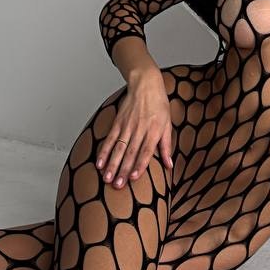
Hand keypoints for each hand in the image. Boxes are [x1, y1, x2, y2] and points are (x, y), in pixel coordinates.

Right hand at [95, 71, 174, 188]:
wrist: (146, 84)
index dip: (140, 165)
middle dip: (123, 170)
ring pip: (118, 148)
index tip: (134, 178)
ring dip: (112, 164)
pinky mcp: (118, 122)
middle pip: (130, 152)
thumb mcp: (168, 124)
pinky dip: (104, 151)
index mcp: (154, 131)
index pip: (146, 151)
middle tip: (117, 185)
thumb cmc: (159, 105)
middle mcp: (140, 129)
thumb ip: (167, 146)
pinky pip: (110, 138)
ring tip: (107, 178)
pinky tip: (99, 162)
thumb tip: (170, 165)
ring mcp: (127, 126)